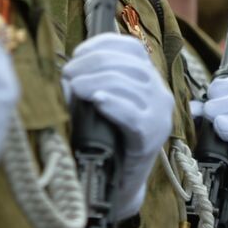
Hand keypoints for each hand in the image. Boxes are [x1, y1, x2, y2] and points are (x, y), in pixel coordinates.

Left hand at [62, 32, 174, 220]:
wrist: (119, 183)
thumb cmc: (105, 139)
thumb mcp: (99, 104)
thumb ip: (89, 83)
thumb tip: (67, 71)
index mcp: (150, 78)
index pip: (131, 47)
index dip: (101, 45)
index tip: (75, 55)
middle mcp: (160, 92)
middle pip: (126, 63)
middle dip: (91, 64)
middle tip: (67, 74)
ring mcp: (160, 114)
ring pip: (128, 84)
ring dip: (95, 82)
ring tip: (75, 89)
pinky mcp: (152, 136)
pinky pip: (133, 114)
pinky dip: (113, 105)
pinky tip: (96, 102)